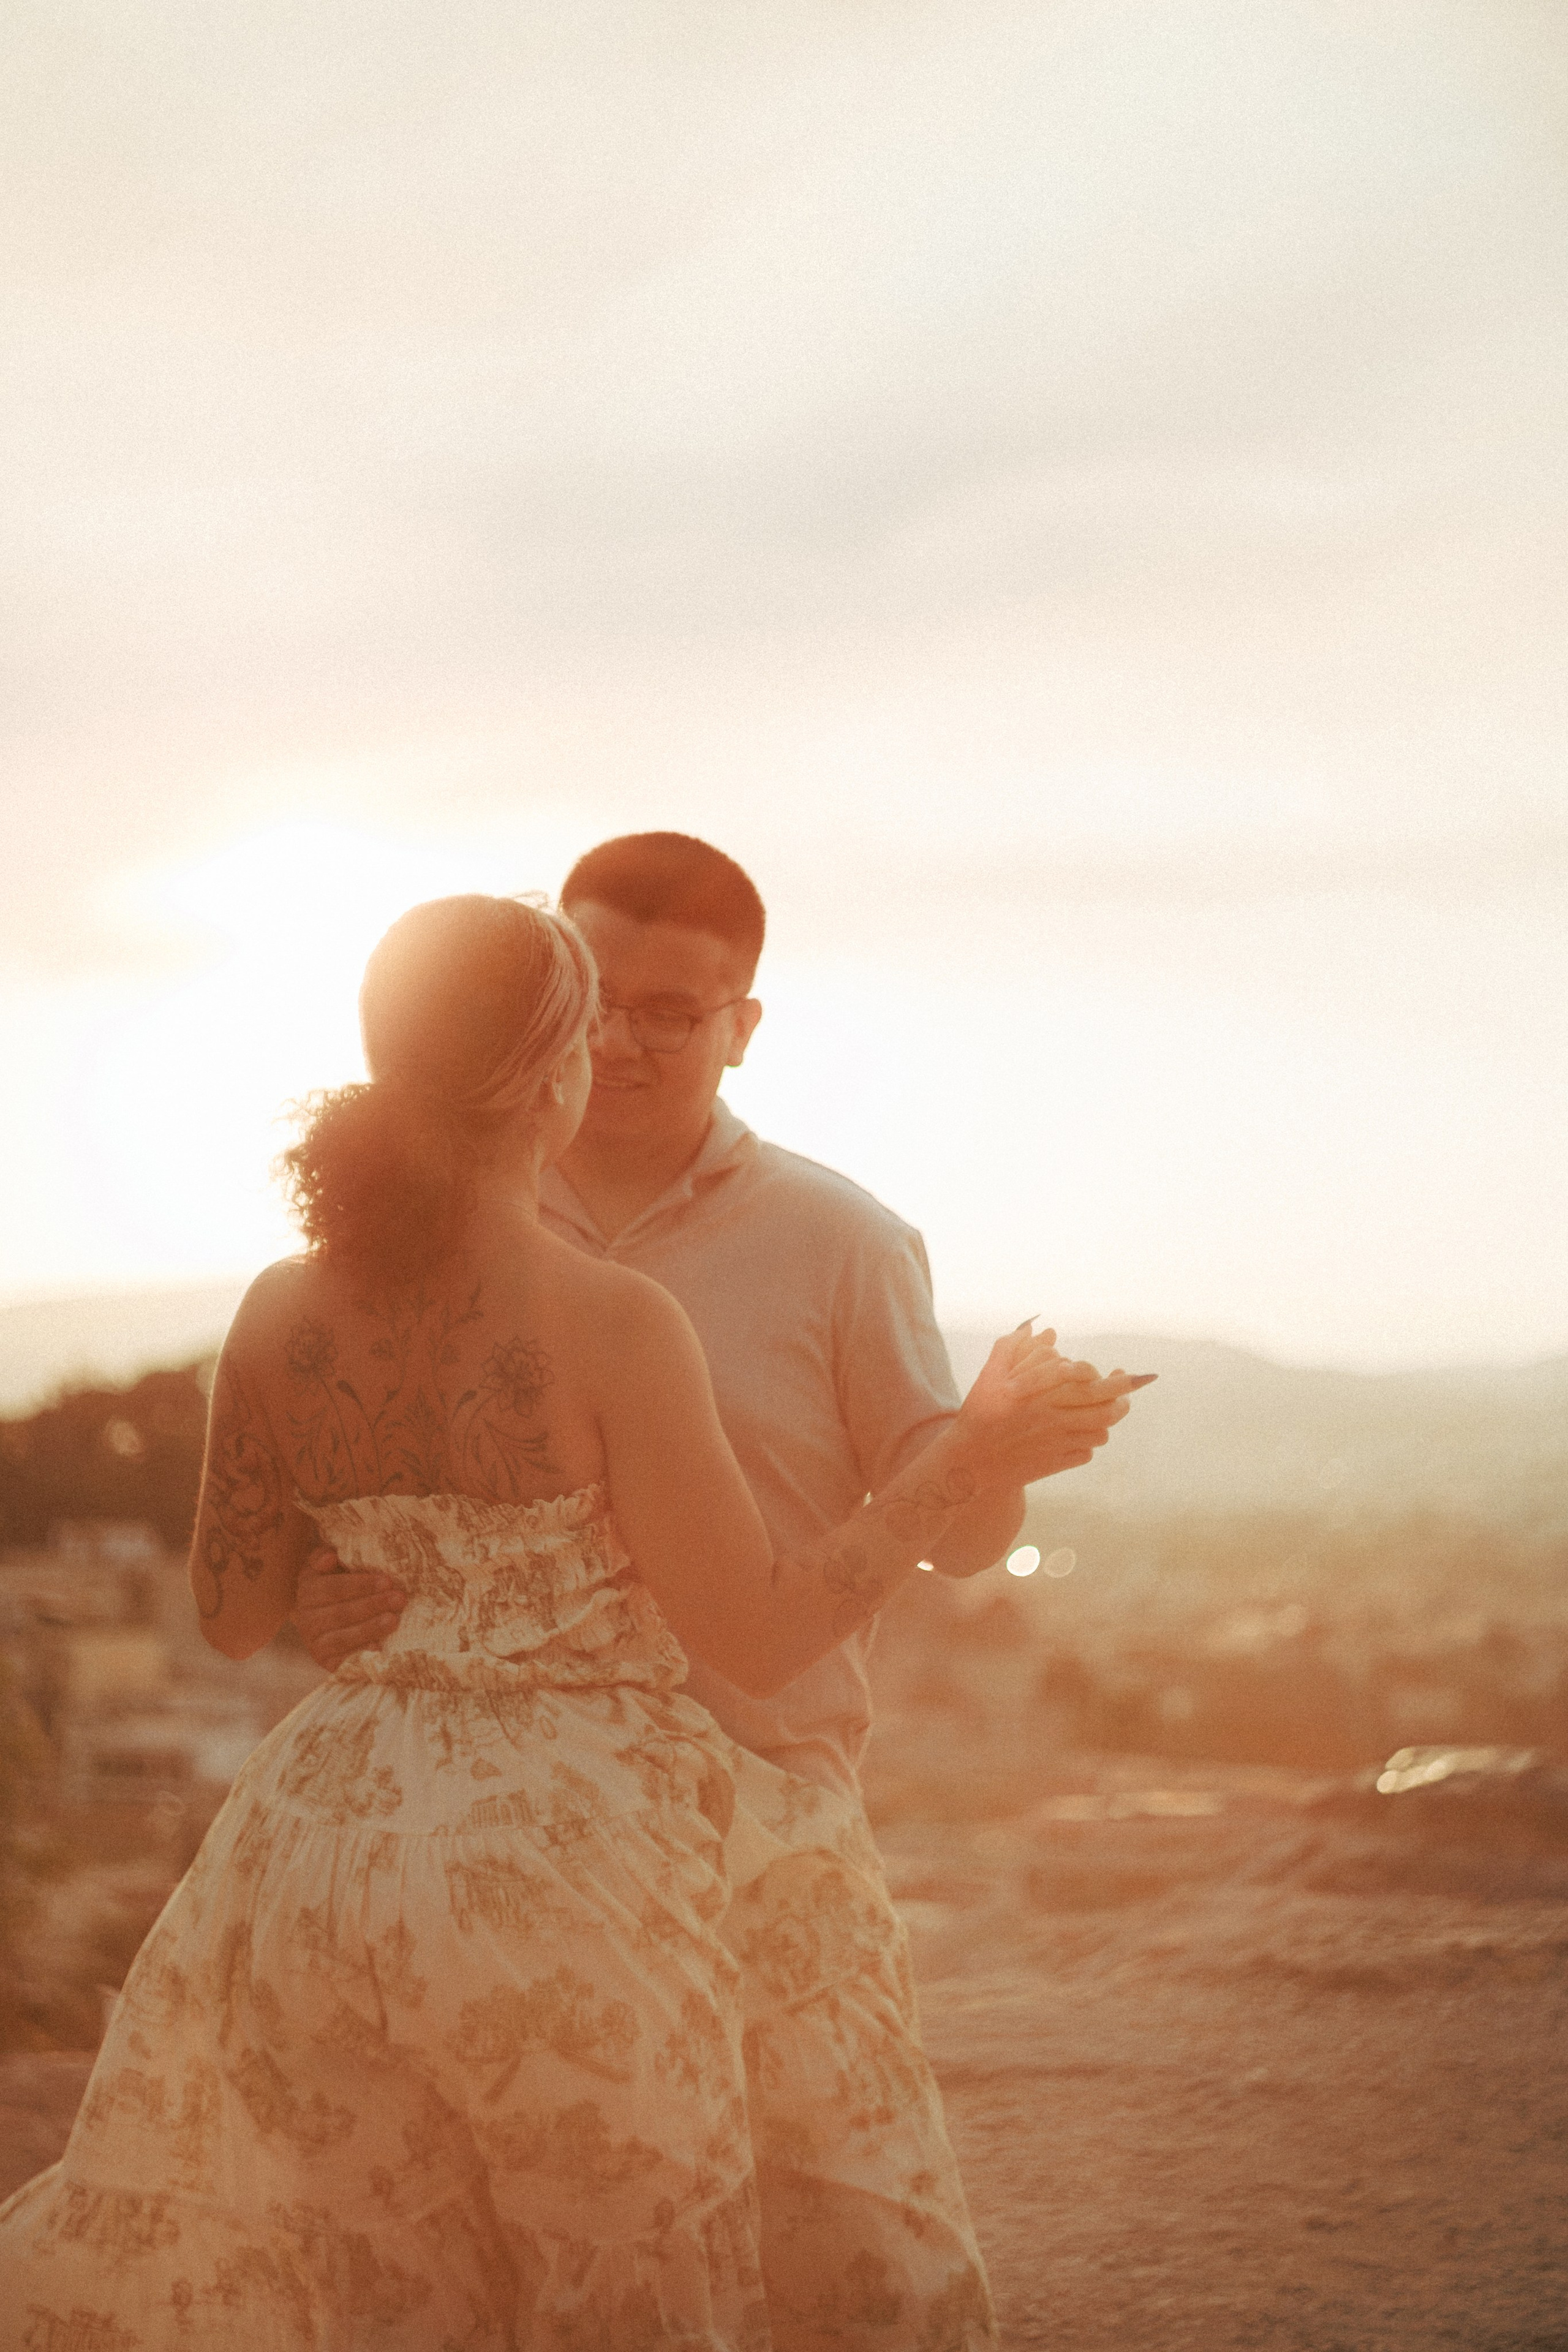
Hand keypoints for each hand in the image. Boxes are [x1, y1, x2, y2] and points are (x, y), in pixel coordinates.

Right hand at [292, 1544, 406, 1671]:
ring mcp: (313, 1641)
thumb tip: (330, 1556)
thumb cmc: (339, 1585)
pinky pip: (343, 1658)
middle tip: (400, 1598)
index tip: (387, 1581)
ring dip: (370, 1628)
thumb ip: (325, 1556)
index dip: (360, 1585)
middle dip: (373, 1605)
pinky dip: (361, 1652)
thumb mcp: (330, 1567)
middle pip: (340, 1612)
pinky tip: (379, 1647)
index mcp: (307, 1589)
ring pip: (342, 1636)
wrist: (329, 1623)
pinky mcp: (324, 1661)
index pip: (333, 1587)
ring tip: (394, 1620)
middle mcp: (305, 1617)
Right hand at [956, 1324, 1141, 1486]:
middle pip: (1105, 1404)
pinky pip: (1087, 1452)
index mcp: (1039, 1391)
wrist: (972, 1463)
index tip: (1107, 1370)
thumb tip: (1043, 1328)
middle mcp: (1053, 1416)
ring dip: (1108, 1418)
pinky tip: (1083, 1432)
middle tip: (1131, 1382)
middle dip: (1124, 1391)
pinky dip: (1090, 1441)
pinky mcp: (1058, 1463)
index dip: (1099, 1373)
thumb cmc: (981, 1413)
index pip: (1083, 1375)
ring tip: (1112, 1407)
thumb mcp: (991, 1376)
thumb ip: (1012, 1347)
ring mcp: (1058, 1442)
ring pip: (1101, 1430)